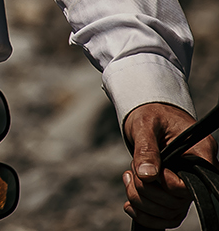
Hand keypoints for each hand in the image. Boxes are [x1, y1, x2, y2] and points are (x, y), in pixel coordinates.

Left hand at [123, 101, 215, 228]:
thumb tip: (147, 175)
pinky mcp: (174, 191)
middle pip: (178, 202)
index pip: (192, 184)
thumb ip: (146, 149)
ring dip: (142, 201)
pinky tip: (129, 204)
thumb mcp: (145, 125)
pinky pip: (166, 216)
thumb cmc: (150, 114)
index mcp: (200, 152)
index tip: (150, 172)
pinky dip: (145, 215)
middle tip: (131, 171)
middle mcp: (197, 172)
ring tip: (128, 177)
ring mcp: (186, 184)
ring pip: (170, 212)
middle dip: (147, 191)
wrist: (148, 113)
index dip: (168, 184)